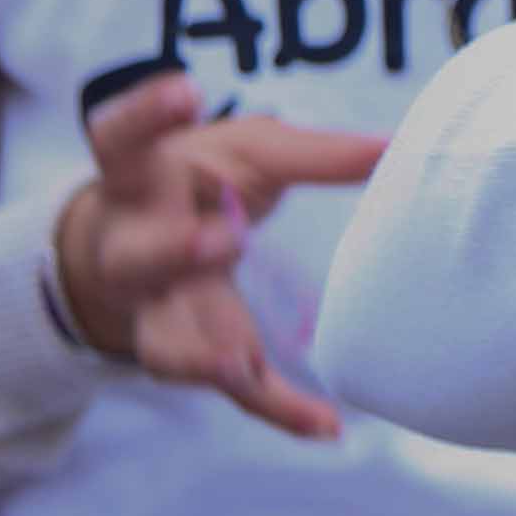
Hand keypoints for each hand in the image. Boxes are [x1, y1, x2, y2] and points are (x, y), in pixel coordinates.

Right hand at [51, 72, 387, 438]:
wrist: (139, 244)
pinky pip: (230, 389)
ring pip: (161, 341)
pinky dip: (277, 410)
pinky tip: (325, 425)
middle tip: (221, 240)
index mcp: (140, 178)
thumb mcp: (247, 154)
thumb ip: (312, 153)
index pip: (119, 140)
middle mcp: (132, 245)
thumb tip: (397, 146)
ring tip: (235, 364)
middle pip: (133, 256)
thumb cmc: (201, 181)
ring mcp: (155, 309)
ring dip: (196, 353)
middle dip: (171, 251)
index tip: (185, 90)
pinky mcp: (193, 351)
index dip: (144, 114)